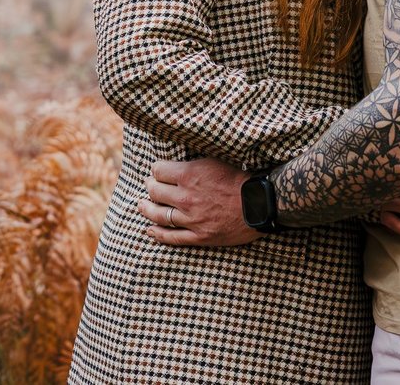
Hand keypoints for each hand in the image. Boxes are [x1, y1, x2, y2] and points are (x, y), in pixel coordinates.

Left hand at [139, 157, 255, 247]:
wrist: (258, 204)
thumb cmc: (238, 179)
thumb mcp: (213, 161)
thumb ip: (192, 164)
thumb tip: (175, 164)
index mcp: (189, 175)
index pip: (159, 171)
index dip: (156, 170)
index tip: (157, 171)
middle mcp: (185, 197)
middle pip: (155, 192)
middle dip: (149, 187)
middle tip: (148, 186)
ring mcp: (191, 219)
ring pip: (159, 215)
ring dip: (147, 209)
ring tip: (141, 205)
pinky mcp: (198, 236)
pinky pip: (173, 237)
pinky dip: (158, 234)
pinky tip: (150, 230)